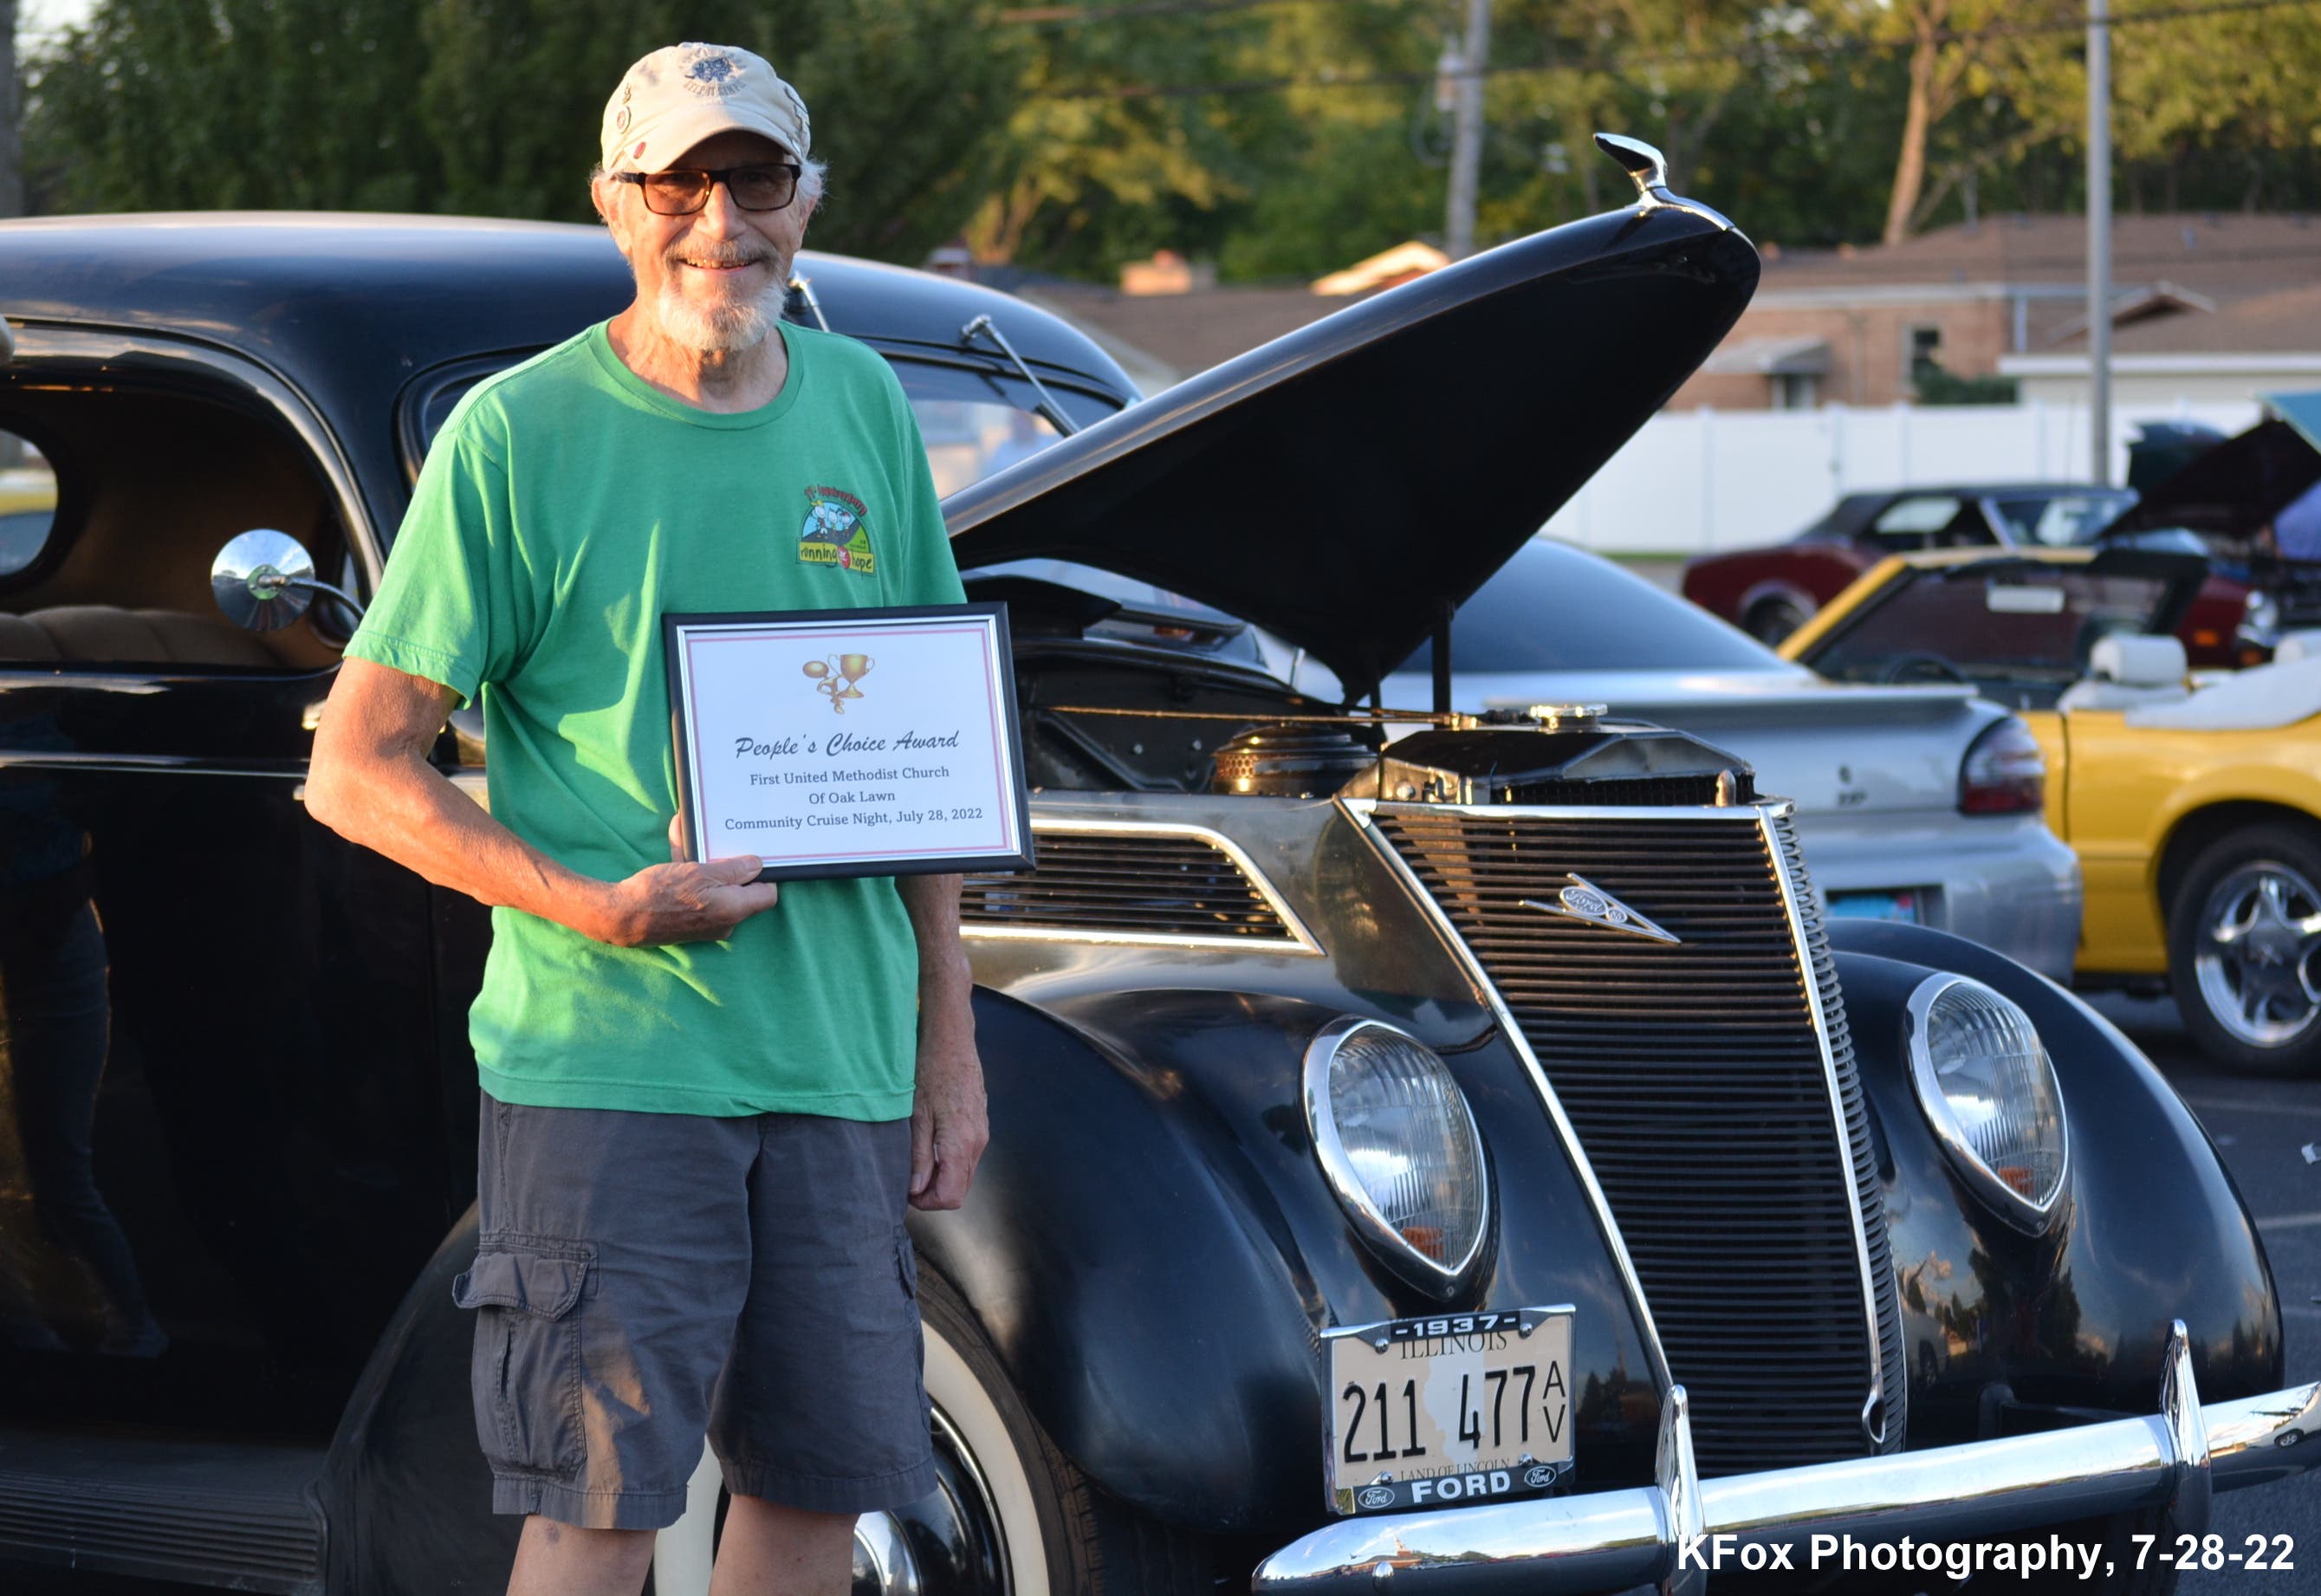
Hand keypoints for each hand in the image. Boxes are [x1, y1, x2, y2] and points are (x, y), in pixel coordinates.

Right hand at [592, 853, 778, 946]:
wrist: (621, 917)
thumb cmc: (659, 893)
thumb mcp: (698, 873)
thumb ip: (732, 870)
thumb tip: (758, 866)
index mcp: (733, 910)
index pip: (766, 896)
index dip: (765, 875)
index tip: (754, 857)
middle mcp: (724, 922)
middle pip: (741, 891)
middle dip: (730, 865)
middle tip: (721, 843)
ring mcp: (706, 924)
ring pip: (715, 888)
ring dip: (706, 864)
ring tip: (692, 837)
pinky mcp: (689, 921)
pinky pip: (698, 894)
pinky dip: (691, 874)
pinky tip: (678, 844)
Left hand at [910, 1028, 987, 1211]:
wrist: (952, 1041)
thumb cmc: (930, 1072)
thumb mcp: (916, 1116)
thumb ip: (919, 1156)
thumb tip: (916, 1188)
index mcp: (960, 1144)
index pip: (950, 1198)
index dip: (926, 1202)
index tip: (907, 1191)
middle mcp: (977, 1143)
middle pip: (959, 1190)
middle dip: (933, 1193)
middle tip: (908, 1178)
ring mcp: (982, 1134)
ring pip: (964, 1175)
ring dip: (941, 1177)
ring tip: (917, 1160)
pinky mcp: (980, 1125)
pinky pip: (967, 1157)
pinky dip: (949, 1162)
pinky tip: (931, 1144)